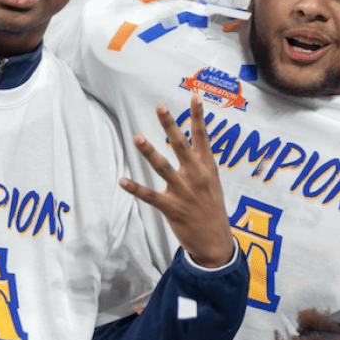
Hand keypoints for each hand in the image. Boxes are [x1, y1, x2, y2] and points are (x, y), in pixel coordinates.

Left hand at [121, 94, 235, 268]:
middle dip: (171, 125)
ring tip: (137, 137)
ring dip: (150, 152)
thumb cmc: (212, 210)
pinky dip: (135, 188)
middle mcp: (197, 177)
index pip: (203, 137)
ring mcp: (184, 192)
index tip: (194, 96)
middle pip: (182, 145)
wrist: (217, 243)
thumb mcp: (213, 184)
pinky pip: (150, 196)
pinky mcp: (172, 208)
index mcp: (208, 169)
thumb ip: (201, 164)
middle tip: (161, 106)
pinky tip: (122, 180)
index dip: (198, 116)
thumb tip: (193, 146)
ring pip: (164, 167)